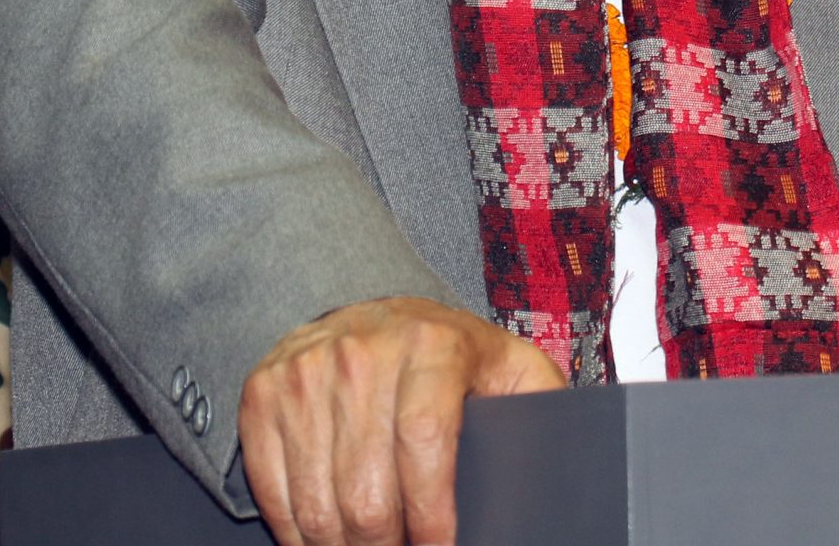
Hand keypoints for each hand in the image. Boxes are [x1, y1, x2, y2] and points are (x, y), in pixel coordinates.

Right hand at [239, 295, 562, 545]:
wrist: (374, 314)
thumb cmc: (452, 357)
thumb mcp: (511, 369)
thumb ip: (545, 408)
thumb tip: (574, 460)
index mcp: (432, 345)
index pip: (424, 445)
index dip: (433, 517)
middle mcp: (362, 351)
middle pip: (366, 492)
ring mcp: (307, 372)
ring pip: (318, 504)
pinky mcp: (264, 392)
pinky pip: (273, 492)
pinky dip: (298, 533)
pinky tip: (326, 539)